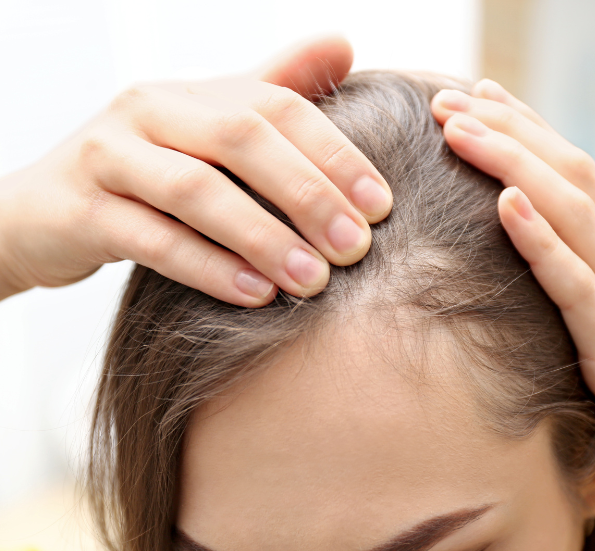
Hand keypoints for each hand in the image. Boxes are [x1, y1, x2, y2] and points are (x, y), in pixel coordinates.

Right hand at [0, 36, 391, 305]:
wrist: (44, 211)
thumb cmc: (147, 173)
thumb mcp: (208, 129)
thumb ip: (273, 90)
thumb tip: (343, 44)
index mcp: (192, 92)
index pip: (278, 107)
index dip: (336, 155)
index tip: (383, 207)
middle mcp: (149, 110)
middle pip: (241, 140)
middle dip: (308, 195)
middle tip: (356, 249)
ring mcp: (109, 157)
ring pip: (196, 191)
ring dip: (264, 237)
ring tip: (314, 280)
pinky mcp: (80, 210)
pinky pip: (152, 239)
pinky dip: (209, 267)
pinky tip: (255, 295)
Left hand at [430, 83, 594, 533]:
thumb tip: (552, 275)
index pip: (578, 178)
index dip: (530, 134)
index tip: (482, 101)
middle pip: (569, 177)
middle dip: (509, 131)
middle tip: (452, 98)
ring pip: (571, 215)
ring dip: (512, 165)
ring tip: (461, 128)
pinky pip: (577, 286)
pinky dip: (540, 241)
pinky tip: (506, 204)